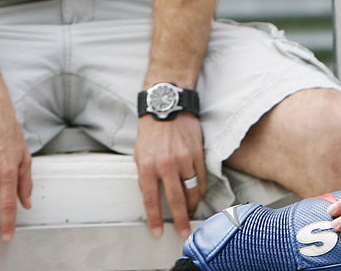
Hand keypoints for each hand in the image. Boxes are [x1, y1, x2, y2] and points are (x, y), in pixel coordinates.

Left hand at [134, 113, 206, 237]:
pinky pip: (201, 178)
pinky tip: (197, 196)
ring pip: (192, 191)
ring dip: (192, 206)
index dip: (154, 219)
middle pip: (176, 200)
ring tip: (191, 213)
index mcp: (147, 165)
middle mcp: (165, 164)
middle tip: (184, 233)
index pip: (151, 199)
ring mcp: (183, 159)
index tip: (157, 232)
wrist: (165, 106)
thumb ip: (145, 176)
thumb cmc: (150, 132)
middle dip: (181, 220)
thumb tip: (150, 197)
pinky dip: (200, 190)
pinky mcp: (197, 153)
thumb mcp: (139, 154)